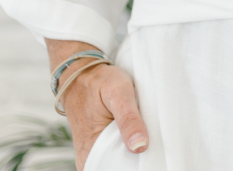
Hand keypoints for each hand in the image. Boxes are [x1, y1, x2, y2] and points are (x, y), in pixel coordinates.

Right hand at [46, 40, 148, 170]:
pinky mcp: (95, 145)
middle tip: (151, 143)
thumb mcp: (118, 92)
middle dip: (136, 161)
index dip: (138, 166)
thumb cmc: (99, 81)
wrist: (79, 71)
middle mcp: (88, 157)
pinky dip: (125, 148)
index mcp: (90, 152)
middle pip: (119, 168)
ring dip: (131, 154)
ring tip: (144, 137)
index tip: (152, 156)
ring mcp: (91, 152)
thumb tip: (140, 147)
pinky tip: (135, 136)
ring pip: (116, 162)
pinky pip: (113, 154)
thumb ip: (129, 119)